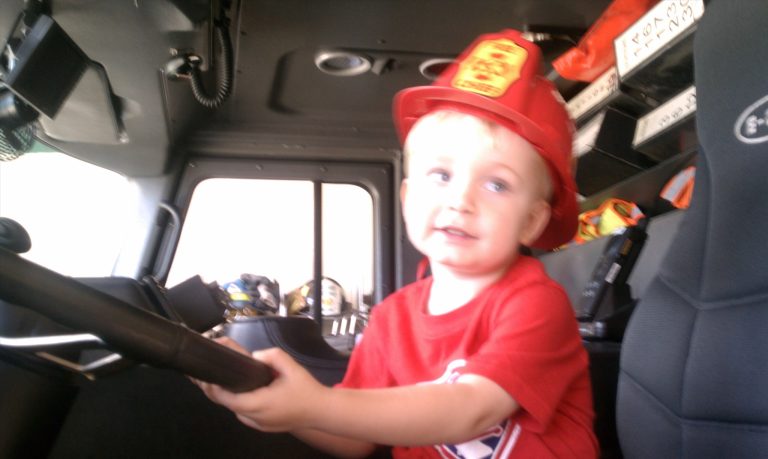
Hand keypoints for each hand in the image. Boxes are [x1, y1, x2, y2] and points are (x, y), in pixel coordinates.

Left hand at [193, 338, 327, 432]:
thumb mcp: (292, 367)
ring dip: (225, 397)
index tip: (204, 375)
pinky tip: (237, 391)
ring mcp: (258, 424)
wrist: (321, 411)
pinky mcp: (262, 426)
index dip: (212, 388)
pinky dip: (237, 403)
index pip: (226, 398)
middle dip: (214, 390)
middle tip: (204, 375)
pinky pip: (244, 414)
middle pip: (226, 404)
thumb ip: (271, 356)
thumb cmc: (306, 390)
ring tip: (218, 380)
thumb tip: (254, 356)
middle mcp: (255, 417)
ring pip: (234, 410)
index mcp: (259, 404)